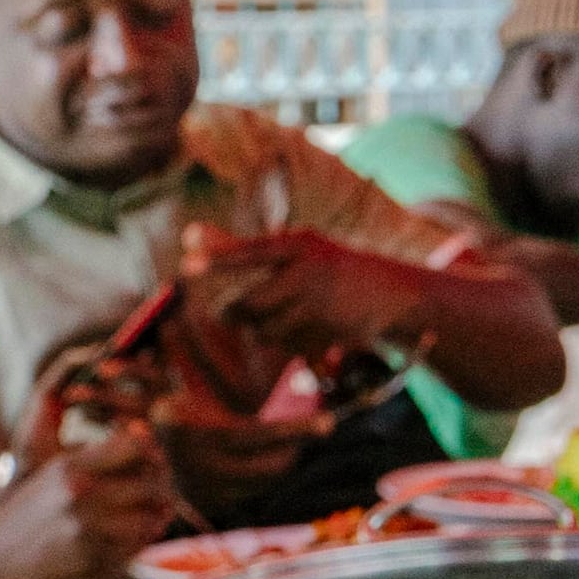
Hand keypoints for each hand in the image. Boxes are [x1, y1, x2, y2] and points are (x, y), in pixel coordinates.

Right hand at [0, 420, 175, 578]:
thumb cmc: (21, 518)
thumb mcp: (48, 476)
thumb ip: (92, 458)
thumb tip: (142, 435)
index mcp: (68, 467)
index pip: (135, 445)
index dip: (150, 449)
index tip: (151, 456)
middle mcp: (81, 495)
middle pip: (151, 482)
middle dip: (161, 485)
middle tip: (160, 487)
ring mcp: (89, 529)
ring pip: (152, 516)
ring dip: (156, 514)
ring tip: (152, 511)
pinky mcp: (94, 560)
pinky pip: (139, 545)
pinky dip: (144, 538)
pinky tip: (136, 532)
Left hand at [188, 229, 422, 359]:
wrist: (391, 292)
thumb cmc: (327, 267)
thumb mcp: (293, 250)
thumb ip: (240, 247)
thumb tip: (190, 233)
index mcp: (298, 245)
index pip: (250, 252)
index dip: (217, 259)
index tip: (186, 265)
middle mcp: (310, 271)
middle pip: (248, 303)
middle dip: (235, 313)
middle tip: (232, 312)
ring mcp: (322, 303)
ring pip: (265, 329)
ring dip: (264, 329)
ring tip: (285, 315)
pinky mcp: (329, 331)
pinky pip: (288, 344)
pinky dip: (288, 341)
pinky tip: (308, 328)